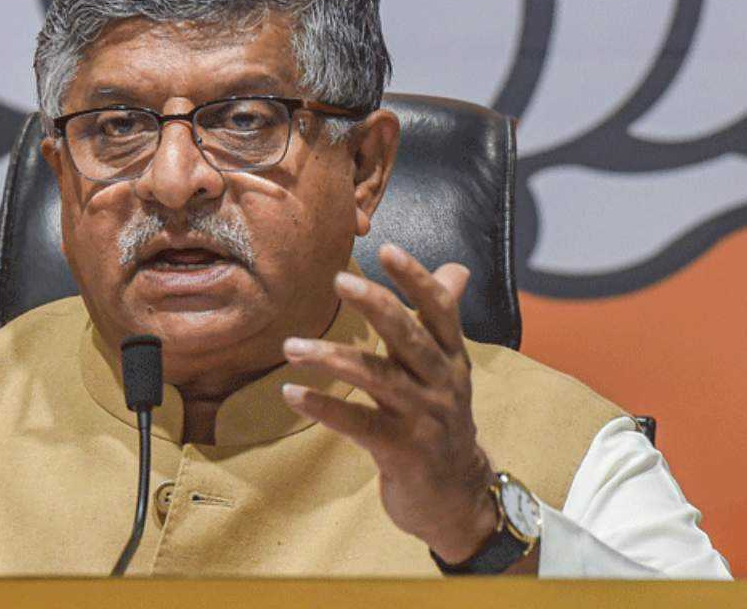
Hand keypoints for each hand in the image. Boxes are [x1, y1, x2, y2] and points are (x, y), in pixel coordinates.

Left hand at [280, 243, 498, 562]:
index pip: (440, 310)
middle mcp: (443, 384)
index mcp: (453, 358)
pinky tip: (292, 393)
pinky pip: (358, 424)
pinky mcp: (402, 452)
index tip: (387, 248)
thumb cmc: (442, 421)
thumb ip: (443, 319)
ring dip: (331, 358)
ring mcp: (424, 419)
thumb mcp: (449, 369)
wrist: (456, 497)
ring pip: (378, 379)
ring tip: (290, 345)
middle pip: (409, 336)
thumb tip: (456, 268)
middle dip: (377, 306)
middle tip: (339, 280)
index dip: (416, 278)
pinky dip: (324, 407)